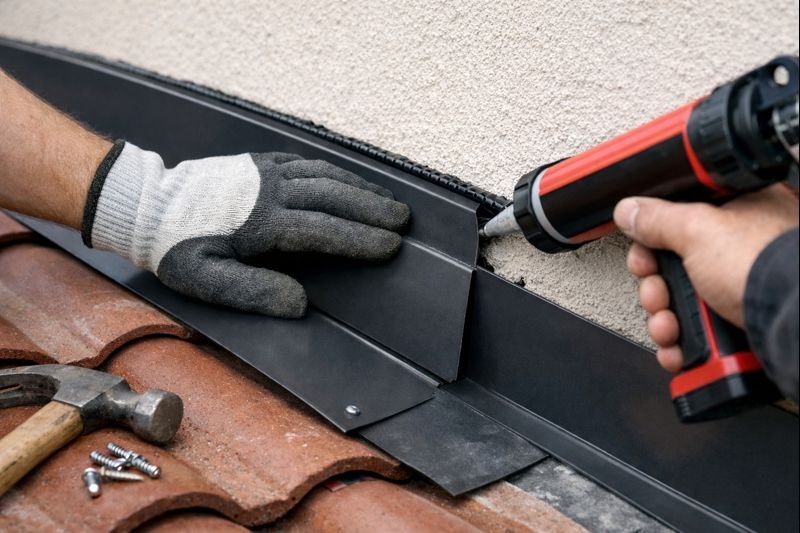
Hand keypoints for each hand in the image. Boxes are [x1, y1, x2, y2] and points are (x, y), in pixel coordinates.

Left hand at [83, 142, 409, 317]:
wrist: (147, 204)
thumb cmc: (177, 247)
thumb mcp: (205, 279)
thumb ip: (252, 291)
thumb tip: (299, 303)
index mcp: (261, 222)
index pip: (322, 229)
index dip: (359, 238)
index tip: (390, 245)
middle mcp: (271, 190)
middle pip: (333, 196)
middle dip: (372, 208)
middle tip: (404, 221)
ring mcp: (267, 171)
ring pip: (326, 175)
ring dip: (361, 188)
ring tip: (390, 202)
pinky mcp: (262, 161)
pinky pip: (309, 163)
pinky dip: (338, 172)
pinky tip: (352, 182)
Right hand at [613, 184, 798, 371]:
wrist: (795, 325)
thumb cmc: (767, 267)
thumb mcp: (699, 229)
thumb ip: (658, 219)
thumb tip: (630, 210)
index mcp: (741, 212)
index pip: (681, 221)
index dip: (653, 240)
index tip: (643, 256)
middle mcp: (742, 251)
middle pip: (676, 268)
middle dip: (656, 290)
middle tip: (657, 295)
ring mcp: (742, 291)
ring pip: (684, 306)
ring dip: (664, 321)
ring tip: (669, 328)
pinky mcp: (740, 328)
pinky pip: (699, 338)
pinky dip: (683, 347)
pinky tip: (679, 348)